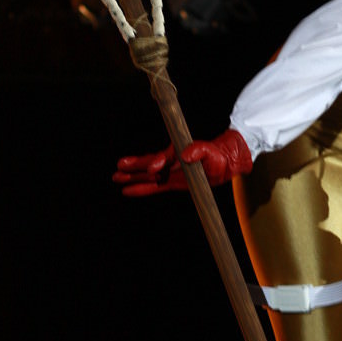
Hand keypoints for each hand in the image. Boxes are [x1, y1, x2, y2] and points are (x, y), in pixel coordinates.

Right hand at [114, 129, 252, 195]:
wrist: (225, 162)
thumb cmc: (216, 154)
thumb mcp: (209, 150)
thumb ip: (198, 150)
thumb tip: (185, 155)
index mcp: (178, 151)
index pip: (165, 157)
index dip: (158, 162)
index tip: (152, 168)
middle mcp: (171, 161)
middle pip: (149, 164)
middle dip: (135, 166)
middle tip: (119, 167)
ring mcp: (170, 172)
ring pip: (148, 175)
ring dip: (133, 177)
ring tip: (116, 177)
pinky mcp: (172, 182)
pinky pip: (154, 186)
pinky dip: (142, 188)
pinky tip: (127, 190)